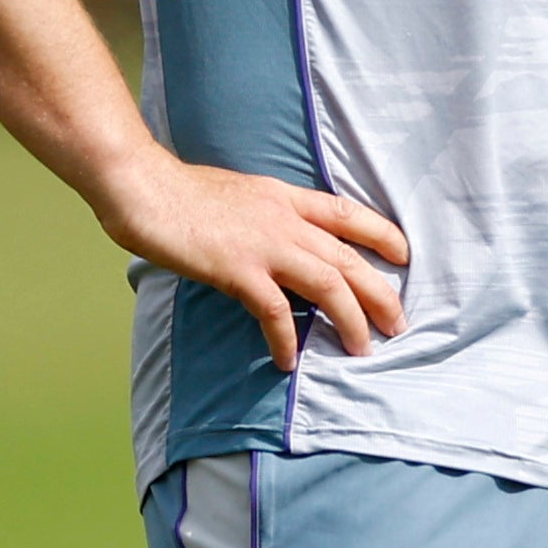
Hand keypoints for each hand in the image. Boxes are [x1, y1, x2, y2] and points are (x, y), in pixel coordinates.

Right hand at [95, 146, 408, 373]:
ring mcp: (264, 244)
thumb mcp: (238, 193)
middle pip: (349, 258)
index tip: (404, 255)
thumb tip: (274, 237)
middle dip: (380, 293)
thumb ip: (264, 213)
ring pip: (328, 284)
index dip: (382, 234)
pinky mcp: (238, 270)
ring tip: (361, 350)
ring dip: (350, 321)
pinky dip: (287, 339)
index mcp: (284, 197)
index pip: (348, 213)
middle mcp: (284, 219)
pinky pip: (276, 312)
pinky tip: (289, 361)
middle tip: (398, 324)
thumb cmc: (179, 192)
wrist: (143, 186)